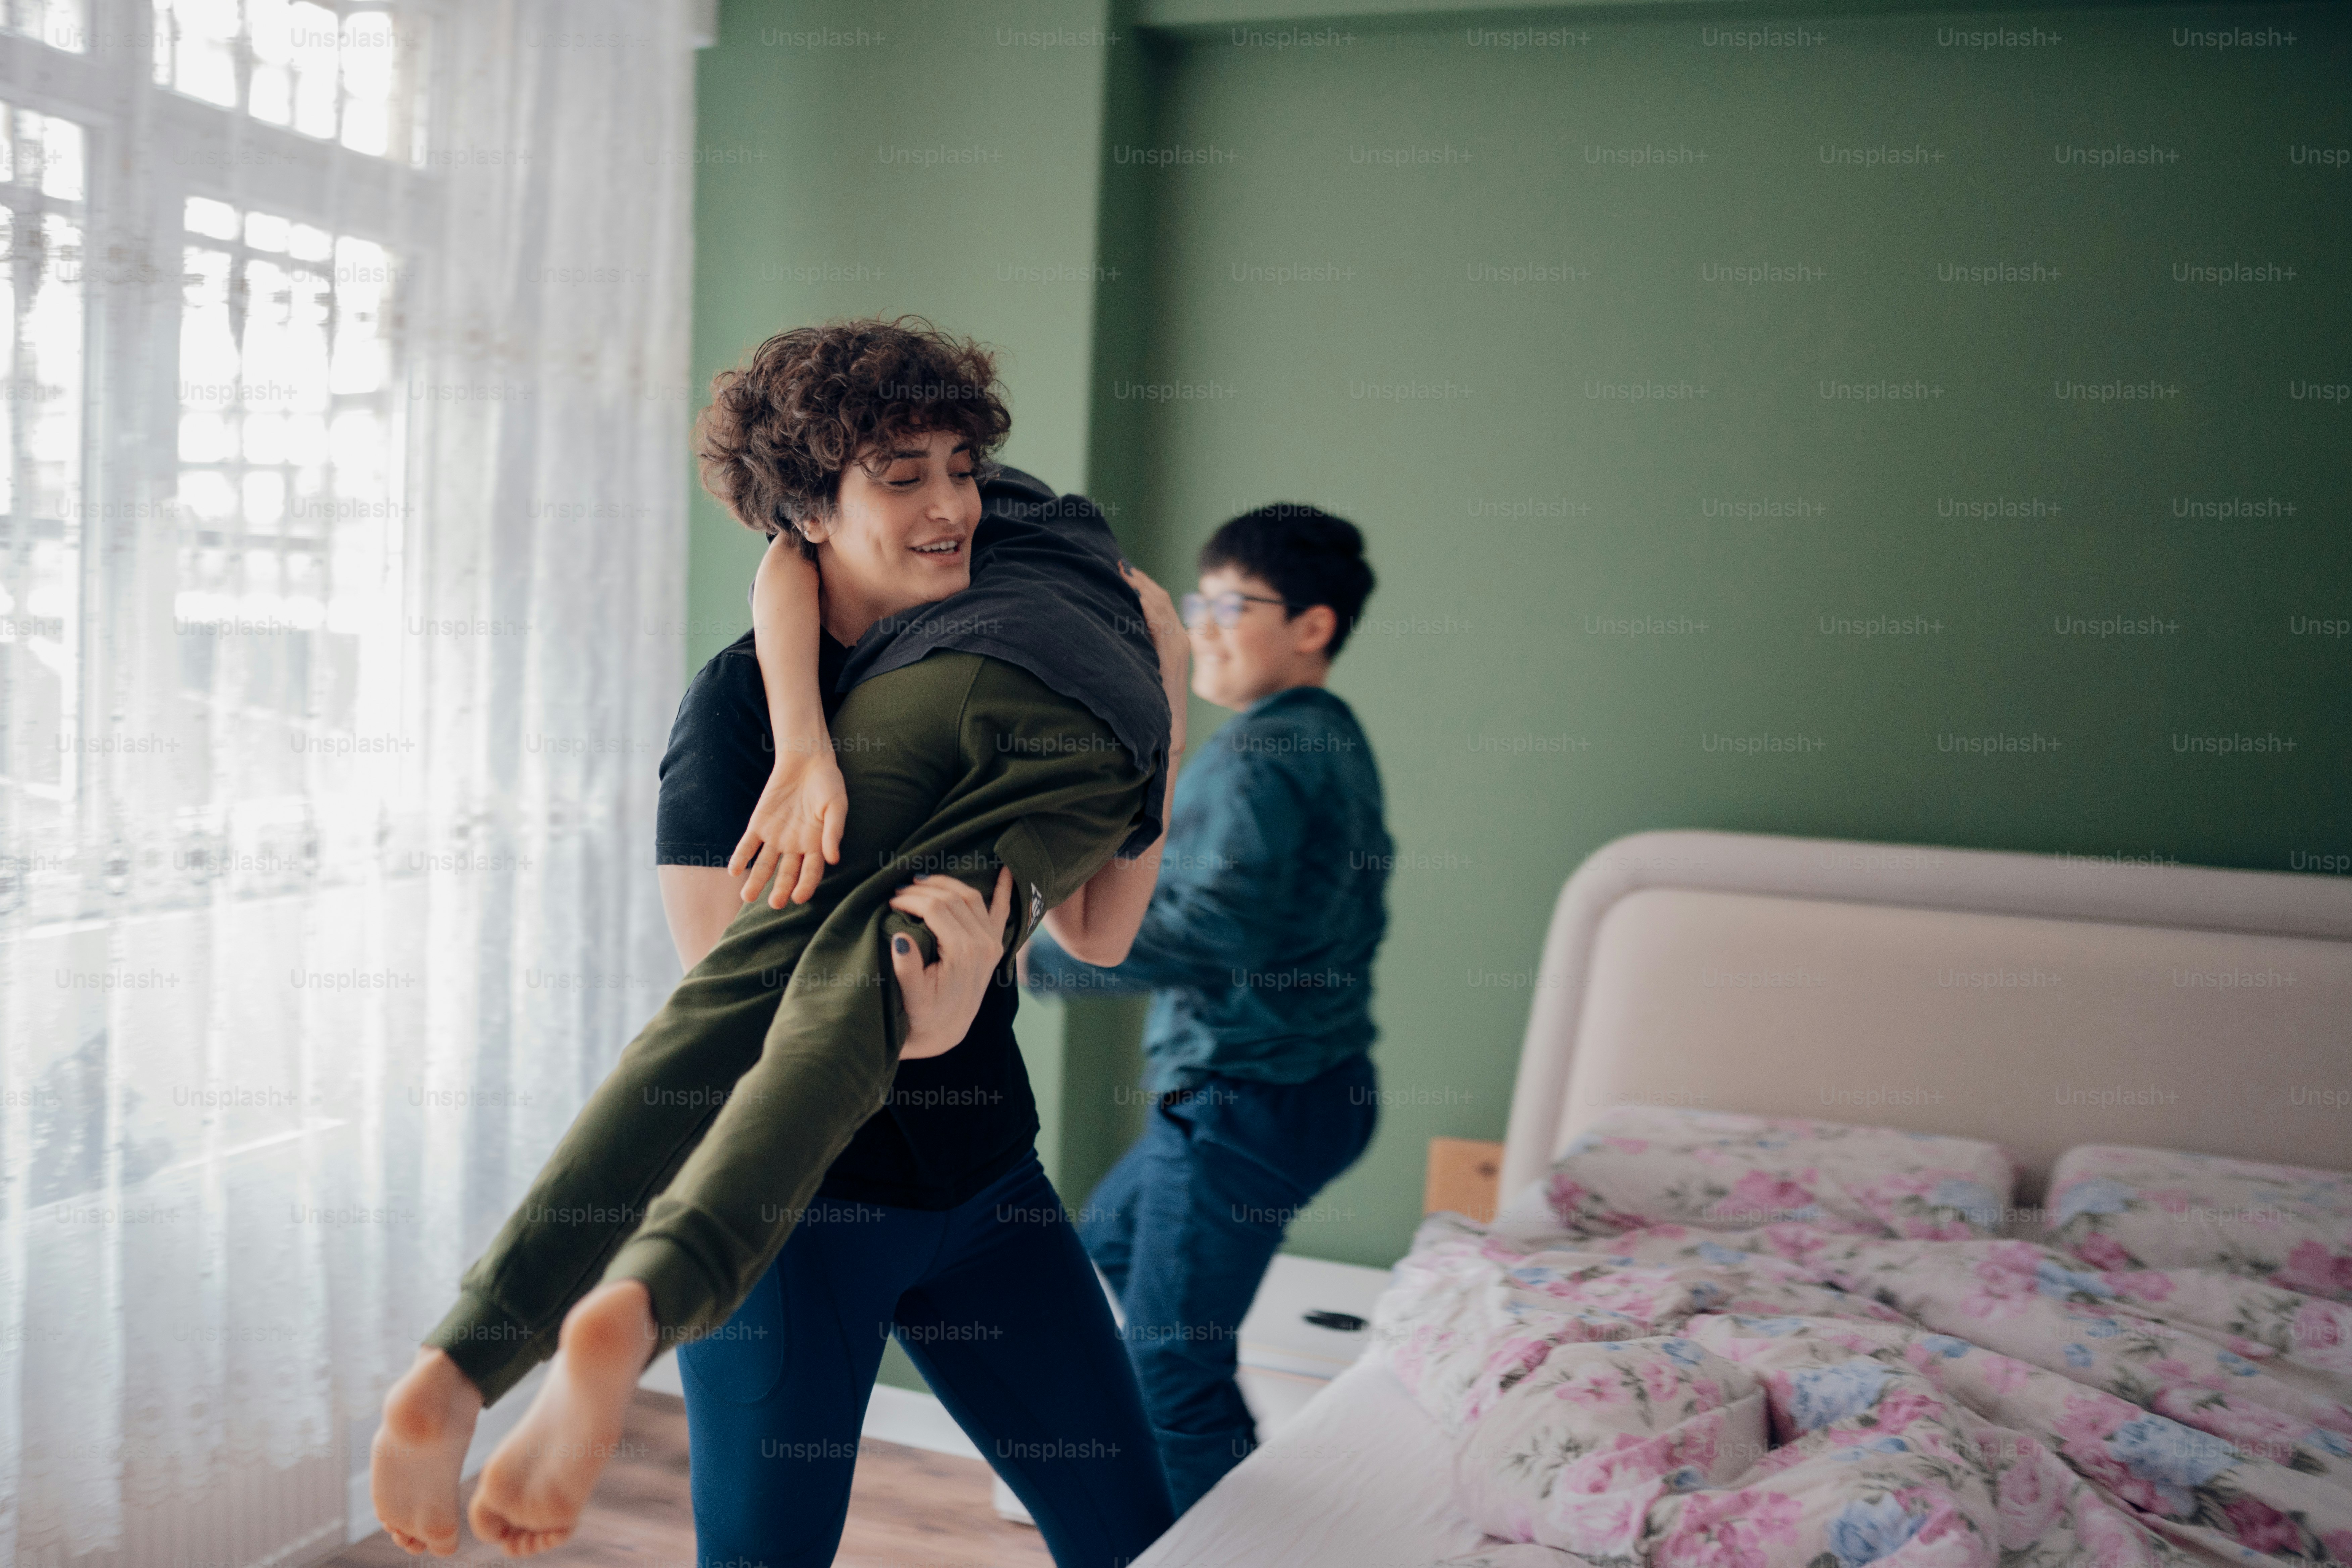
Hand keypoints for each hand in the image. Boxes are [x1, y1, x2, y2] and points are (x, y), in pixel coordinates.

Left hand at [728, 743, 847, 907]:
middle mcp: (795, 846)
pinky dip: (741, 857)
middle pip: (787, 873)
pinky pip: (748, 845)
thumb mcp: (836, 805)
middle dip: (781, 889)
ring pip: (765, 864)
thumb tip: (832, 859)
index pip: (811, 871)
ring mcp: (775, 837)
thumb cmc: (827, 783)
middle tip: (775, 903)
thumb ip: (834, 831)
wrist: (805, 760)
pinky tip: (733, 870)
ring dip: (756, 880)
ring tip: (747, 896)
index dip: (806, 885)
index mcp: (817, 845)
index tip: (799, 898)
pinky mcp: (759, 825)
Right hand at [890, 868, 1014, 1059]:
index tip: (891, 901)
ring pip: (972, 897)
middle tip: (899, 890)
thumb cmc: (924, 1015)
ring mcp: (992, 943)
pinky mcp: (994, 946)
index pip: (936, 909)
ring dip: (948, 883)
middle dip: (923, 890)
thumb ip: (907, 967)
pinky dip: (1005, 890)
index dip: (911, 900)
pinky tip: (1006, 870)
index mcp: (963, 953)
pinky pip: (1001, 911)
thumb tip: (900, 937)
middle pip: (953, 899)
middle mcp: (984, 945)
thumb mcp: (912, 996)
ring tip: (923, 881)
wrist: (945, 1032)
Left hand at [1119, 560, 1188, 756]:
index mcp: (1174, 640)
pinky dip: (1148, 608)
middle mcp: (1180, 639)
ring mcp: (1178, 647)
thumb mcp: (1144, 666)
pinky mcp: (1172, 657)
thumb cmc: (1153, 702)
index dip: (1142, 584)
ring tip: (1122, 572)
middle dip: (1139, 580)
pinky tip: (1135, 595)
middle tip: (1117, 564)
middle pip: (1160, 598)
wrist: (1168, 730)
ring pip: (1161, 607)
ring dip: (1141, 587)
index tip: (1122, 570)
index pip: (1159, 602)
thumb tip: (1117, 627)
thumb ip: (1139, 646)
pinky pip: (1161, 626)